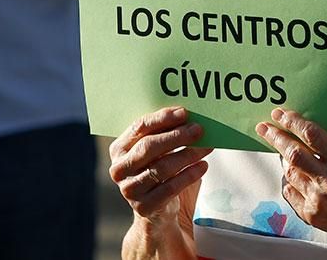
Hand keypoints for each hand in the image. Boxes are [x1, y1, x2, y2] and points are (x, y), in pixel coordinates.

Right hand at [109, 107, 212, 221]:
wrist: (158, 212)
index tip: (184, 113)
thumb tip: (189, 118)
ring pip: (162, 167)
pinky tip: (203, 166)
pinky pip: (170, 187)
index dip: (162, 118)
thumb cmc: (159, 172)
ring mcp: (129, 189)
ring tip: (207, 147)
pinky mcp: (144, 206)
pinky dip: (189, 175)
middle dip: (176, 136)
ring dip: (188, 155)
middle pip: (149, 146)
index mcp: (119, 149)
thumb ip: (166, 134)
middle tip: (198, 130)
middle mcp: (119, 169)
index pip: (139, 127)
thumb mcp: (157, 152)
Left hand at [256, 108, 326, 240]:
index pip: (313, 136)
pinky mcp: (311, 214)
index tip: (281, 115)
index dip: (293, 122)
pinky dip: (289, 182)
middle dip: (276, 137)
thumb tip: (309, 132)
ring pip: (289, 172)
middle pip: (294, 154)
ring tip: (286, 153)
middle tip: (265, 128)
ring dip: (285, 160)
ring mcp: (318, 200)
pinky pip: (289, 192)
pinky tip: (295, 178)